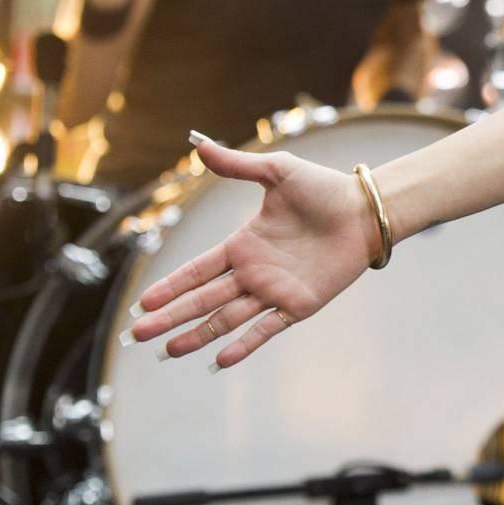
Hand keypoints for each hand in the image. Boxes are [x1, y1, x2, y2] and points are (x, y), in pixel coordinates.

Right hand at [119, 136, 376, 369]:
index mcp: (243, 244)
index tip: (143, 302)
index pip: (197, 270)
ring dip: (198, 334)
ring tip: (168, 350)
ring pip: (227, 318)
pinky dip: (244, 344)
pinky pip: (266, 328)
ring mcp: (274, 291)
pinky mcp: (299, 305)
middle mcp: (253, 272)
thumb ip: (238, 165)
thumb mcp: (277, 171)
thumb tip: (198, 145)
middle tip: (137, 334)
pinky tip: (219, 359)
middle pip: (203, 299)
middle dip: (171, 317)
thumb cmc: (324, 189)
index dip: (170, 286)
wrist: (367, 211)